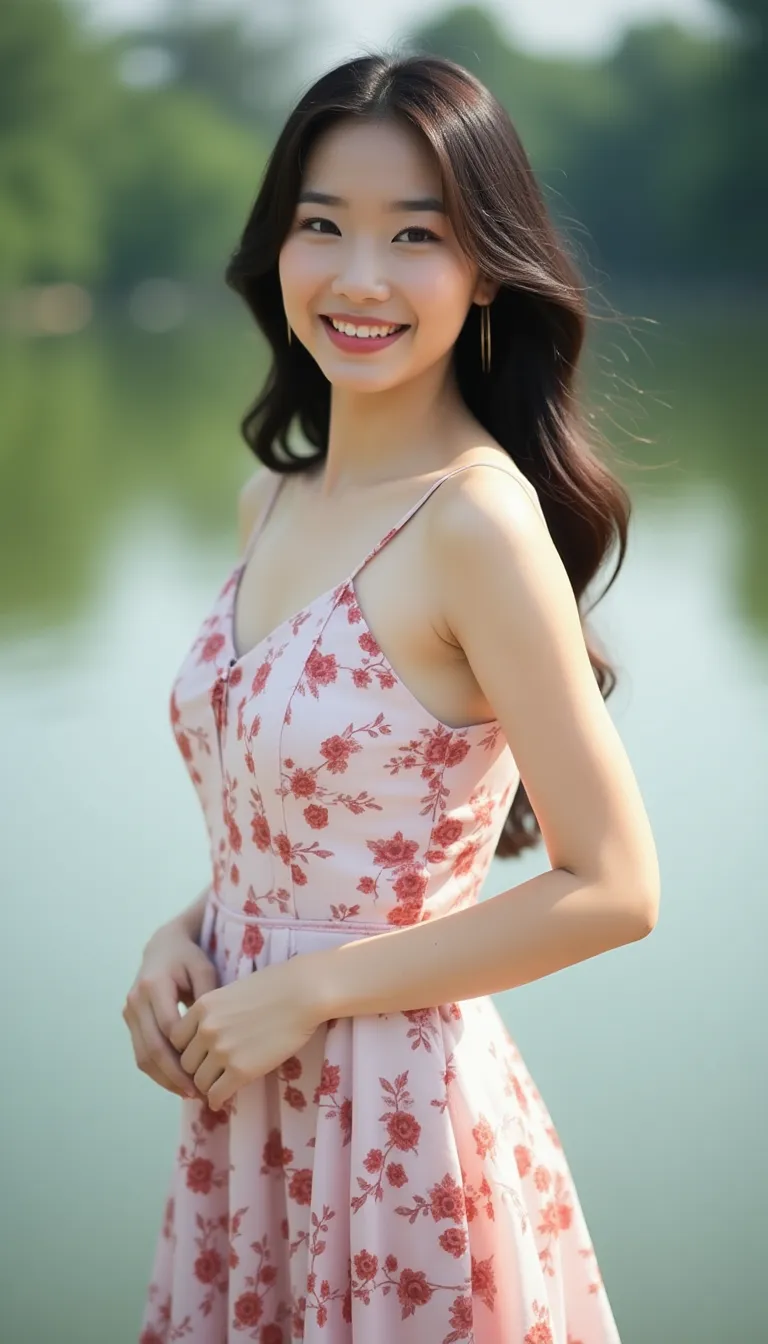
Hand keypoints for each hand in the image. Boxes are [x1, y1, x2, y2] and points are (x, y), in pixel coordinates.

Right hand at [123, 919, 218, 1100]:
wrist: (163, 946)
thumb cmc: (189, 958)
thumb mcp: (204, 969)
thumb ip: (208, 997)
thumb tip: (213, 1034)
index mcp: (153, 986)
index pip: (168, 1029)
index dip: (185, 1054)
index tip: (207, 1072)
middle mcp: (135, 1001)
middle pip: (152, 1048)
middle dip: (174, 1075)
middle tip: (197, 1093)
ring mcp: (129, 1012)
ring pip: (143, 1056)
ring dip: (164, 1079)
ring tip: (189, 1093)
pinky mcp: (129, 1021)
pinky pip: (141, 1053)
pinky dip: (158, 1071)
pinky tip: (177, 1082)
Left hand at [168, 955, 323, 1111]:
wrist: (303, 993)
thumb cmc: (276, 987)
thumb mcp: (233, 993)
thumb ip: (215, 1014)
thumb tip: (208, 1037)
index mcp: (202, 1007)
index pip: (176, 1040)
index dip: (188, 1050)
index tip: (201, 1055)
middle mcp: (206, 1029)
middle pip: (185, 1063)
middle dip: (197, 1069)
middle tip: (211, 1074)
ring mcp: (222, 1051)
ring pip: (199, 1082)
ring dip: (208, 1086)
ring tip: (220, 1086)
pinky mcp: (241, 1070)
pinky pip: (217, 1094)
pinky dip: (218, 1100)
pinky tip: (224, 1099)